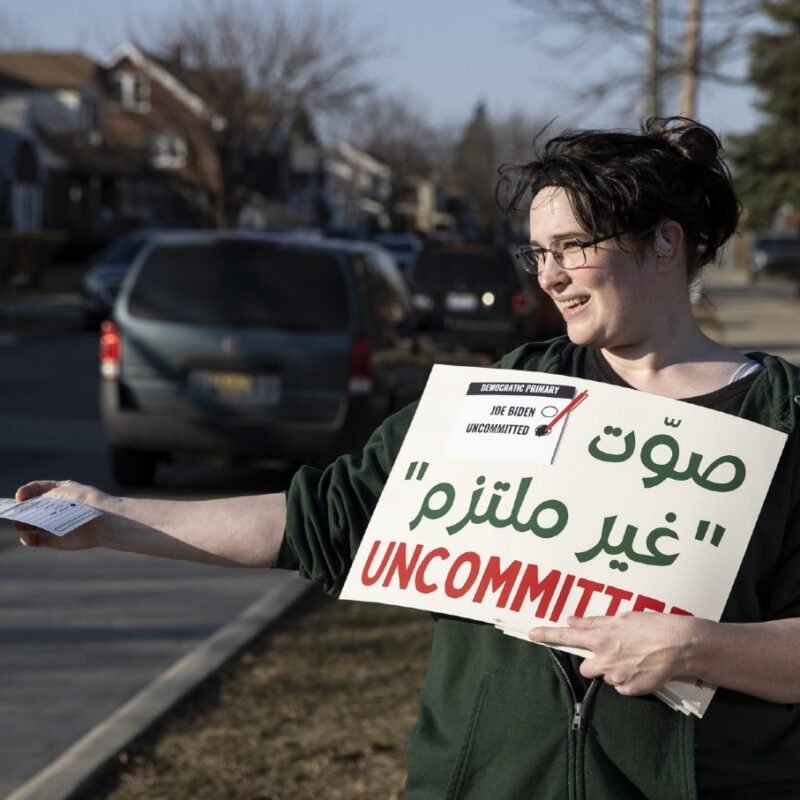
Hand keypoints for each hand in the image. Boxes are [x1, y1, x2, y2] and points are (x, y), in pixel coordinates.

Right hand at [14, 480, 109, 550]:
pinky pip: (35, 540)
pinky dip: (28, 539)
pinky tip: (26, 536)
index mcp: (58, 491)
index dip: (26, 492)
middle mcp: (54, 508)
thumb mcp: (63, 492)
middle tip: (13, 512)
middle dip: (20, 510)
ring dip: (21, 524)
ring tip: (19, 523)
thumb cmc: (86, 501)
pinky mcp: (54, 540)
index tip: (19, 496)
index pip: (36, 489)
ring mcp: (53, 524)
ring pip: (29, 524)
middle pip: (30, 508)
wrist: (105, 521)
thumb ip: (41, 497)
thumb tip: (22, 502)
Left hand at [530, 613, 696, 695]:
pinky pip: (621, 687)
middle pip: (586, 667)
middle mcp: (604, 657)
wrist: (680, 645)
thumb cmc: (652, 626)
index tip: (532, 634)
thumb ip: (595, 622)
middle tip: (612, 654)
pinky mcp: (630, 689)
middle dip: (594, 662)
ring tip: (633, 659)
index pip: (567, 636)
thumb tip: (572, 619)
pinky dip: (627, 680)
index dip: (548, 635)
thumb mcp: (622, 617)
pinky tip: (641, 669)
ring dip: (613, 670)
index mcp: (601, 637)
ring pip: (605, 676)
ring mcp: (616, 675)